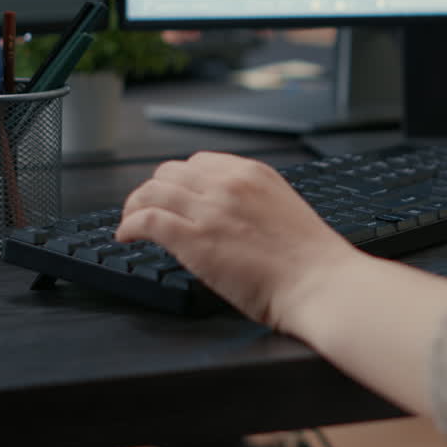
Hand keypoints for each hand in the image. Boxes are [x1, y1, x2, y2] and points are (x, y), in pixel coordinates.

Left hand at [116, 152, 359, 329]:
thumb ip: (252, 202)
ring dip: (134, 206)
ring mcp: (211, 210)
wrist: (320, 284)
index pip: (199, 162)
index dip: (180, 180)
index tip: (174, 196)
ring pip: (151, 191)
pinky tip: (126, 235)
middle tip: (147, 210)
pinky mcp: (195, 240)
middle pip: (170, 172)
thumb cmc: (310, 260)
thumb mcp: (282, 209)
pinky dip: (129, 225)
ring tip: (130, 222)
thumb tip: (222, 213)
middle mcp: (229, 184)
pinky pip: (147, 220)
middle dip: (154, 190)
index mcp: (254, 173)